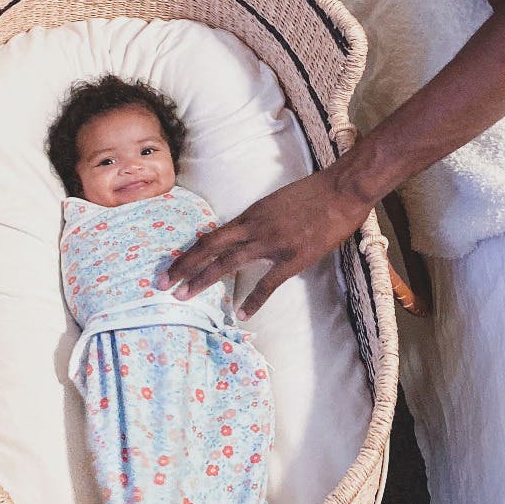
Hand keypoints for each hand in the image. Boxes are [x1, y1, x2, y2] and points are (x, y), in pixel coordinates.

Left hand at [159, 167, 371, 317]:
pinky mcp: (293, 257)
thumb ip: (261, 219)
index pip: (211, 235)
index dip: (189, 252)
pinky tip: (241, 314)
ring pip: (228, 263)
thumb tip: (248, 234)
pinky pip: (268, 283)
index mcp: (251, 213)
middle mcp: (254, 227)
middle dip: (184, 267)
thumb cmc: (314, 192)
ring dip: (203, 280)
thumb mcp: (277, 202)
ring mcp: (272, 243)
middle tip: (163, 284)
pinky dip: (253, 300)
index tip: (171, 266)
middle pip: (210, 248)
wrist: (342, 190)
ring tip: (184, 297)